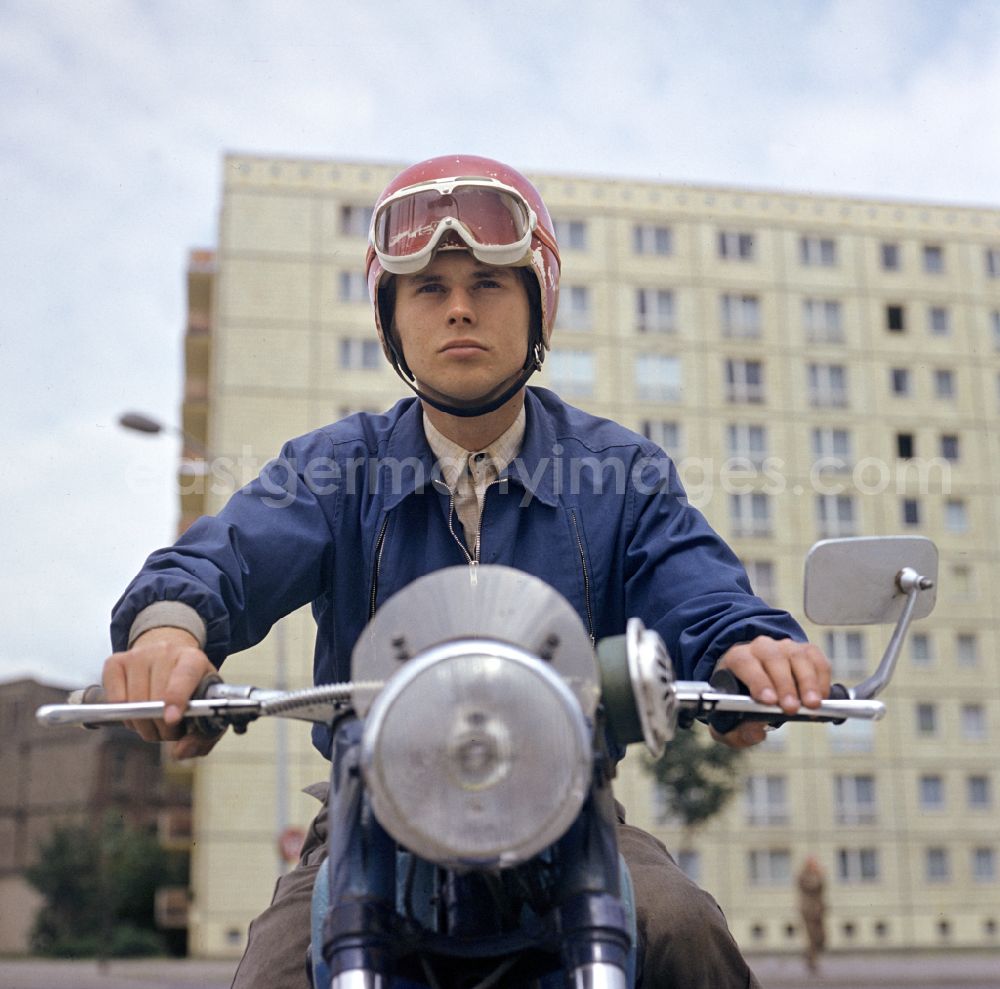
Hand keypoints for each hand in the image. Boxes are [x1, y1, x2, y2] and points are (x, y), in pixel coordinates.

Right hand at [102, 627, 220, 759]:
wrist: (170, 654)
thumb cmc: (190, 683)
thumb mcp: (207, 702)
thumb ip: (204, 734)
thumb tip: (181, 752)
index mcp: (193, 659)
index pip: (184, 677)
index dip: (177, 699)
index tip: (172, 719)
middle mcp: (165, 652)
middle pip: (156, 699)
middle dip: (162, 727)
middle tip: (170, 731)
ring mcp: (138, 655)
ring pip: (133, 703)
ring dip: (143, 725)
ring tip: (155, 722)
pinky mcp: (115, 662)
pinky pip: (114, 701)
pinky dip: (126, 715)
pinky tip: (137, 712)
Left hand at [711, 636, 830, 748]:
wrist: (755, 684)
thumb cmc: (741, 701)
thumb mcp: (732, 719)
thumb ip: (739, 731)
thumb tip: (756, 732)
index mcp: (736, 658)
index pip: (744, 662)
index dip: (757, 681)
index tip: (769, 701)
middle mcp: (761, 648)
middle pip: (773, 658)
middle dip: (784, 685)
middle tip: (791, 708)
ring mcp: (785, 647)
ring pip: (798, 657)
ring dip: (807, 682)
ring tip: (812, 705)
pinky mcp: (805, 651)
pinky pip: (817, 660)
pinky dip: (821, 678)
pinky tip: (822, 698)